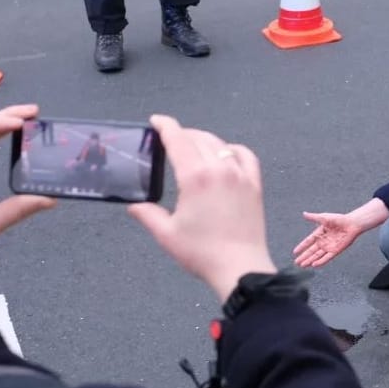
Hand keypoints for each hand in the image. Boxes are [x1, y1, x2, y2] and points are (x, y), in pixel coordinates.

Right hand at [128, 115, 276, 302]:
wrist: (240, 267)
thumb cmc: (202, 252)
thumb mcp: (167, 234)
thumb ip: (148, 215)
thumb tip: (134, 206)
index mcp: (195, 176)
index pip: (178, 139)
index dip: (165, 125)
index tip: (156, 120)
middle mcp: (219, 169)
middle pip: (198, 138)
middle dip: (182, 134)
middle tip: (170, 139)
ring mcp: (240, 175)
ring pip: (220, 145)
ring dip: (204, 140)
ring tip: (193, 146)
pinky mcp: (255, 185)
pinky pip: (245, 156)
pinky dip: (233, 149)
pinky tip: (226, 154)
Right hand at [292, 212, 361, 267]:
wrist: (351, 224)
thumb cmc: (339, 219)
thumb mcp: (324, 218)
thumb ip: (314, 217)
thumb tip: (304, 214)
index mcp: (319, 233)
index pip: (308, 241)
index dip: (301, 247)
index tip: (295, 252)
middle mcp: (323, 241)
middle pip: (311, 251)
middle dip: (304, 257)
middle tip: (296, 263)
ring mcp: (329, 247)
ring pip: (317, 256)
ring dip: (310, 260)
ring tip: (302, 265)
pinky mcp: (335, 251)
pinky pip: (327, 258)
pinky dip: (320, 261)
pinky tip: (314, 265)